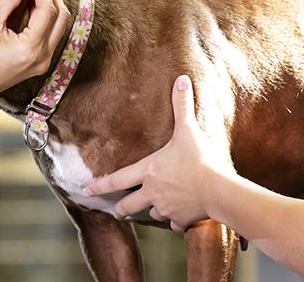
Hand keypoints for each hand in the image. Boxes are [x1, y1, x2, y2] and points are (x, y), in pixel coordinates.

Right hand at [0, 0, 70, 108]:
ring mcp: (42, 62)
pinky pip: (51, 35)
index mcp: (31, 48)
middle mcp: (43, 57)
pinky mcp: (37, 64)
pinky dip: (45, 17)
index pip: (49, 8)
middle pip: (61, 16)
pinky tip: (31, 5)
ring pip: (59, 26)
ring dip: (50, 4)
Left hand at [83, 75, 234, 231]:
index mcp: (148, 171)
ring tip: (155, 208)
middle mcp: (152, 192)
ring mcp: (165, 208)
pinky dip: (175, 221)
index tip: (85, 191)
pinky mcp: (180, 219)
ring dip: (151, 211)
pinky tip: (180, 217)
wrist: (218, 189)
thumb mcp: (189, 129)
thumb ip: (182, 105)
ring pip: (151, 214)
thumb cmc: (199, 158)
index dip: (99, 186)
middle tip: (118, 210)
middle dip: (121, 209)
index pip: (116, 180)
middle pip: (128, 206)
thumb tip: (181, 79)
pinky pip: (174, 223)